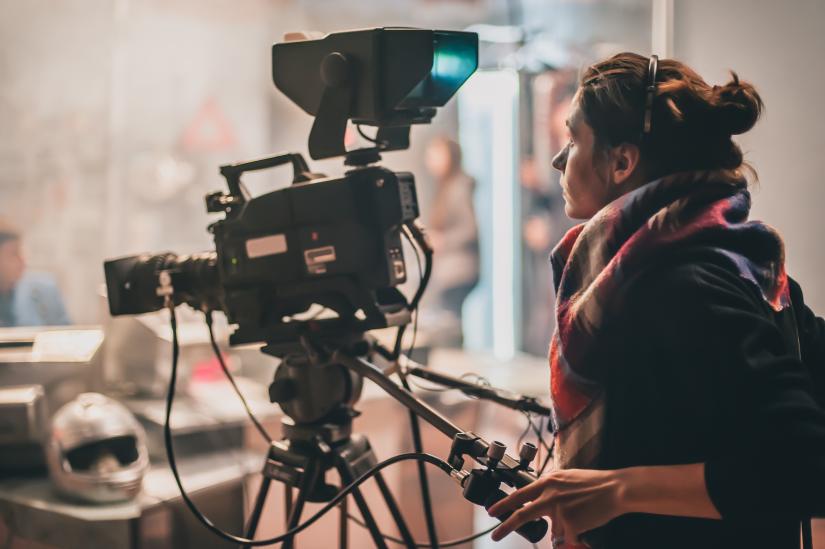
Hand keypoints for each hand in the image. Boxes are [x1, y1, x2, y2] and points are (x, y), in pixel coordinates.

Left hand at [487, 468, 624, 542]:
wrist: (614, 488)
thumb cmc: (594, 484)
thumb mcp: (567, 479)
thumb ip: (551, 490)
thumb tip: (542, 507)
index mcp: (548, 482)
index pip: (520, 494)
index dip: (504, 504)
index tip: (492, 511)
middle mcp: (549, 494)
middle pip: (522, 514)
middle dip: (506, 526)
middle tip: (495, 535)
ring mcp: (558, 509)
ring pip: (553, 531)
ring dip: (563, 531)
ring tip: (580, 516)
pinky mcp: (569, 522)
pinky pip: (568, 536)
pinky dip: (576, 534)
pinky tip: (585, 522)